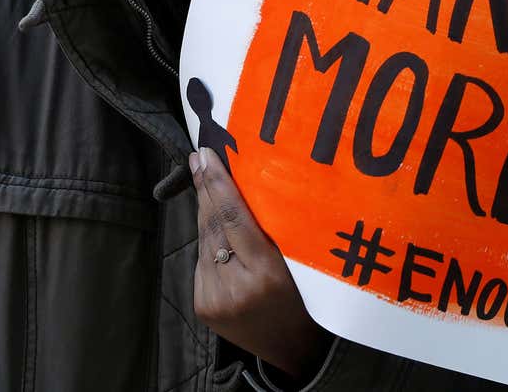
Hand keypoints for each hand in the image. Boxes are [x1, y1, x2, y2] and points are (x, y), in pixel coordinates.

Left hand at [191, 148, 325, 378]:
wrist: (294, 350)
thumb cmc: (308, 298)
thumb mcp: (301, 262)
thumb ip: (271, 230)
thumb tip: (244, 186)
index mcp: (266, 274)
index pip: (233, 218)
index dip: (218, 184)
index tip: (206, 156)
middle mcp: (235, 287)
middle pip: (213, 226)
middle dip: (206, 190)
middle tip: (199, 158)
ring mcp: (214, 299)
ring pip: (204, 242)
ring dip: (205, 211)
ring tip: (205, 181)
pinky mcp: (203, 306)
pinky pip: (202, 261)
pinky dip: (208, 240)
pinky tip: (213, 223)